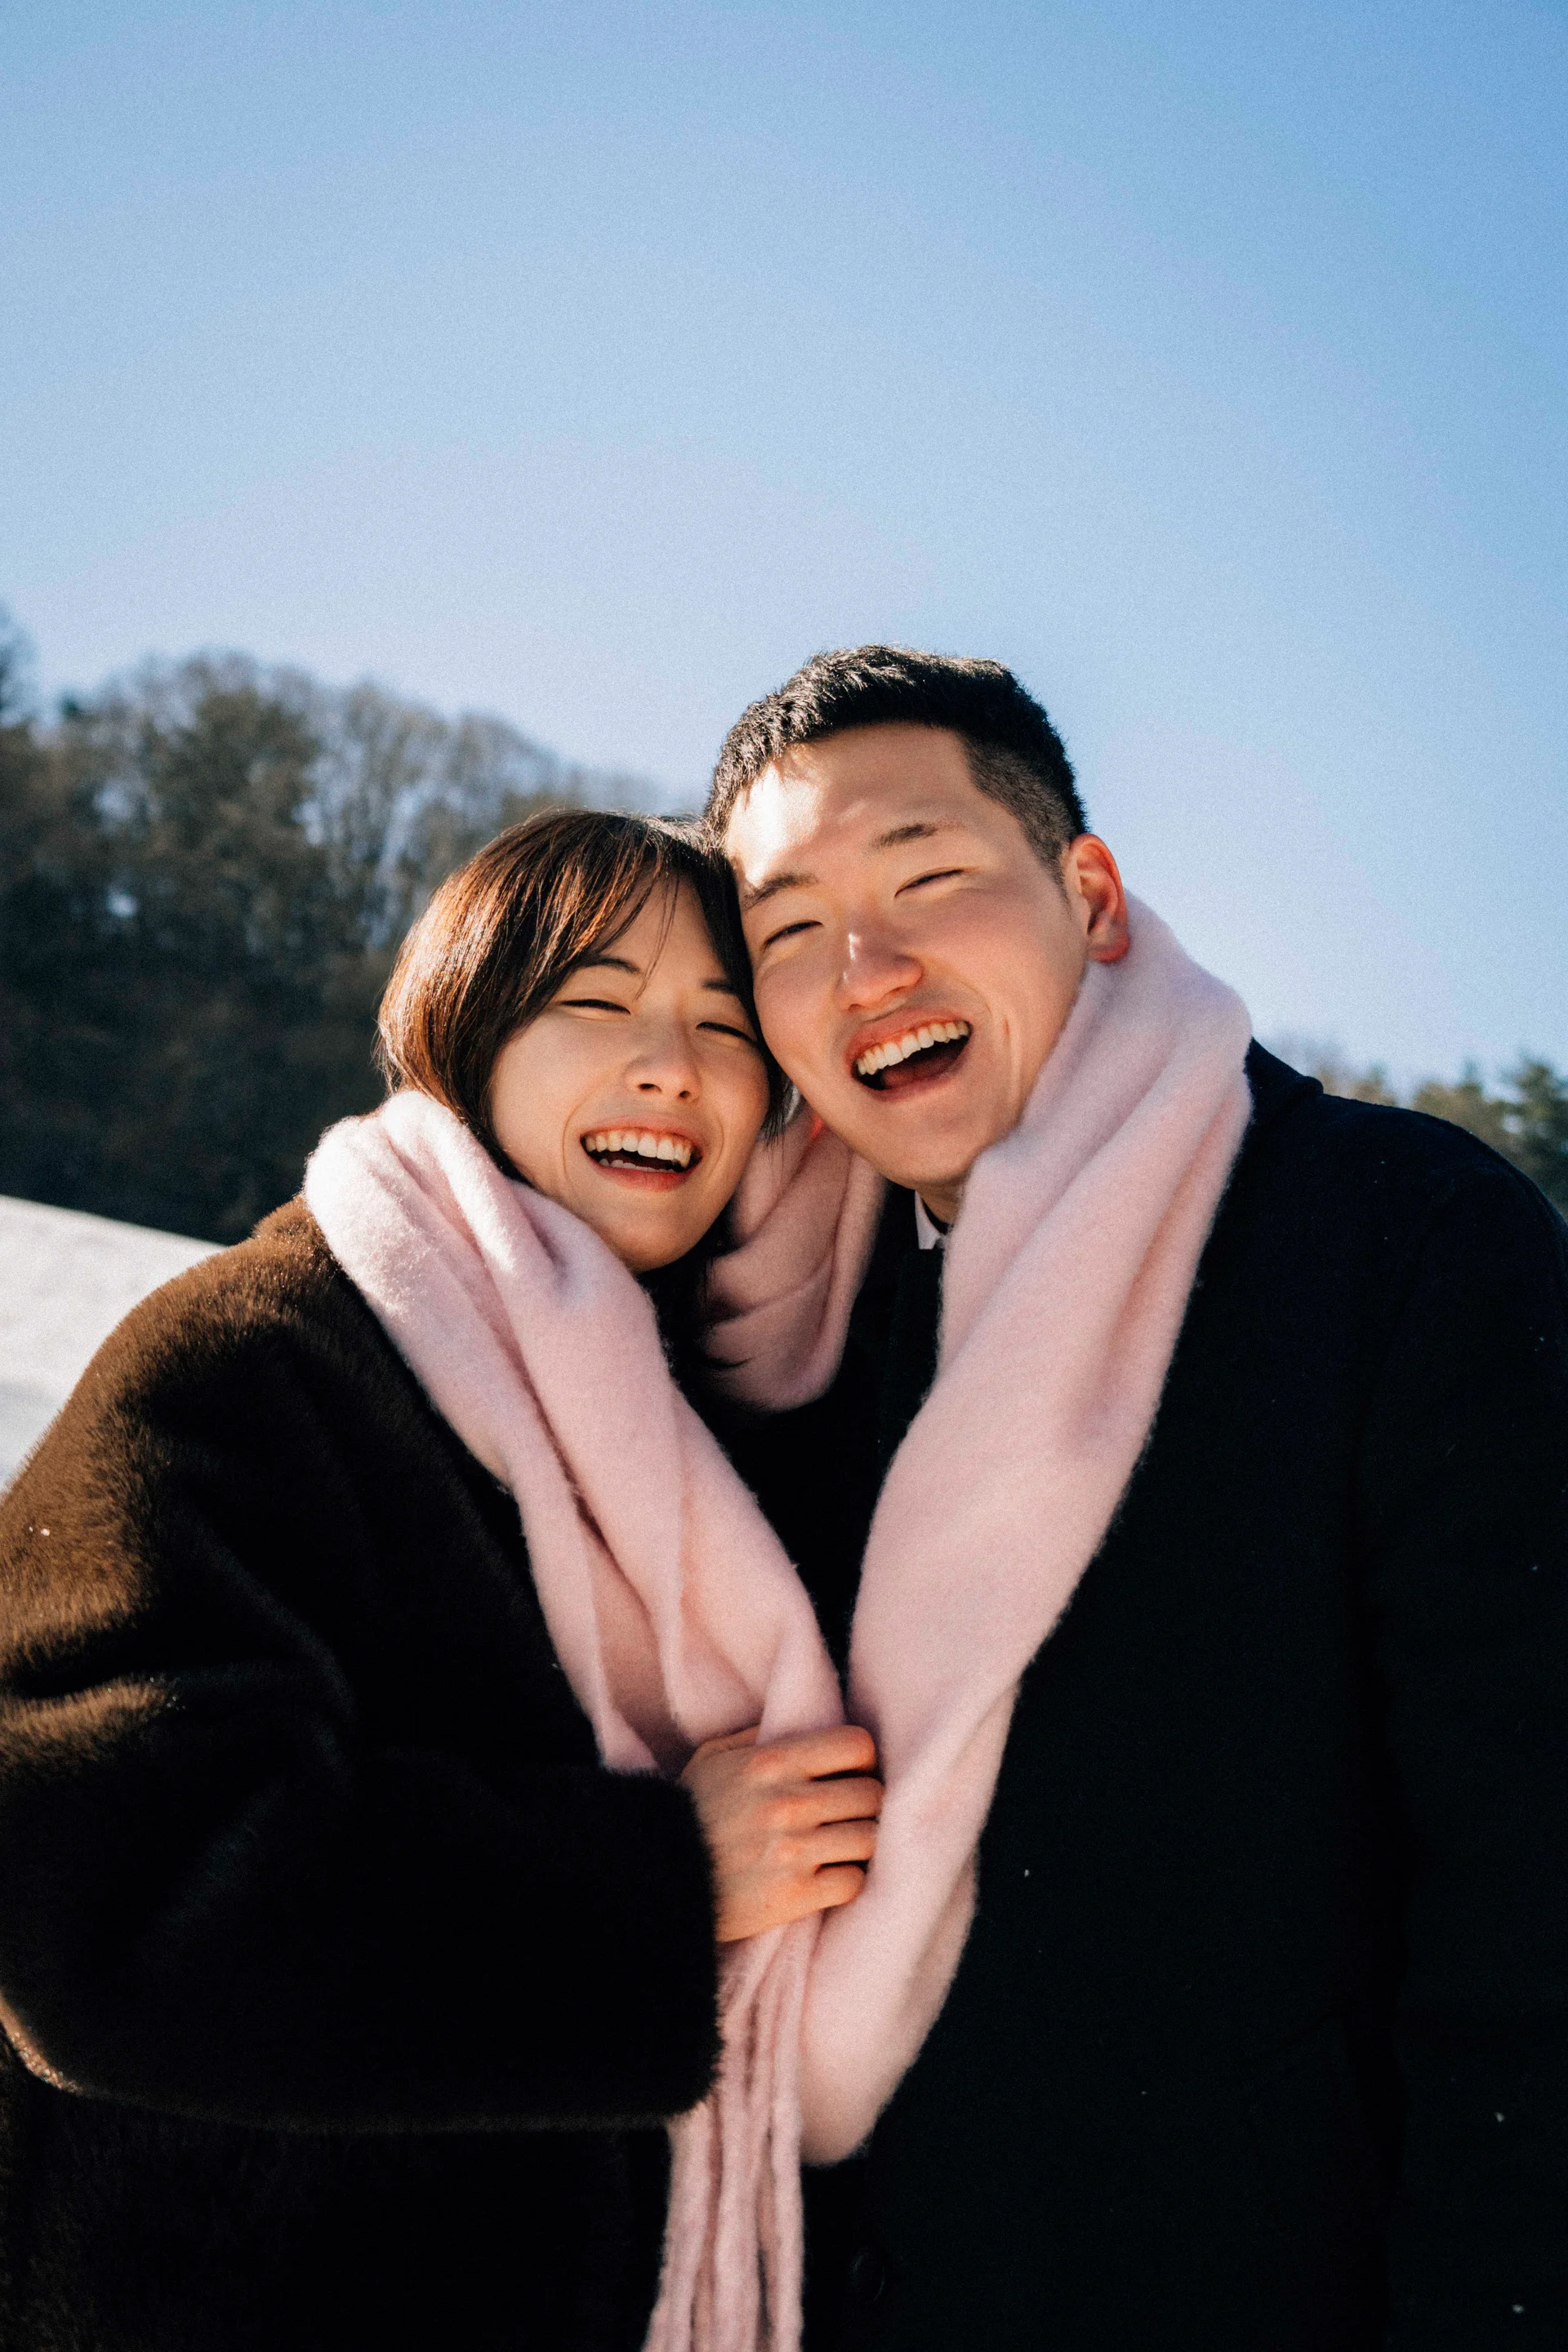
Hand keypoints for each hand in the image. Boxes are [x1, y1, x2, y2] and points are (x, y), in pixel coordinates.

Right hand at [679, 1724, 882, 1942]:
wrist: (655, 1879)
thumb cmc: (687, 1813)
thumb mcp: (713, 1758)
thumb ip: (759, 1736)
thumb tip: (803, 1725)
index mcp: (771, 1762)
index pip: (856, 1745)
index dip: (862, 1759)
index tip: (852, 1772)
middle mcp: (787, 1803)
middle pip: (871, 1795)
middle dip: (866, 1803)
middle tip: (851, 1813)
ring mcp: (792, 1851)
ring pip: (869, 1839)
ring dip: (861, 1843)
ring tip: (844, 1845)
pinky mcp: (793, 1896)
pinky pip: (853, 1882)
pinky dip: (848, 1879)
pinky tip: (830, 1875)